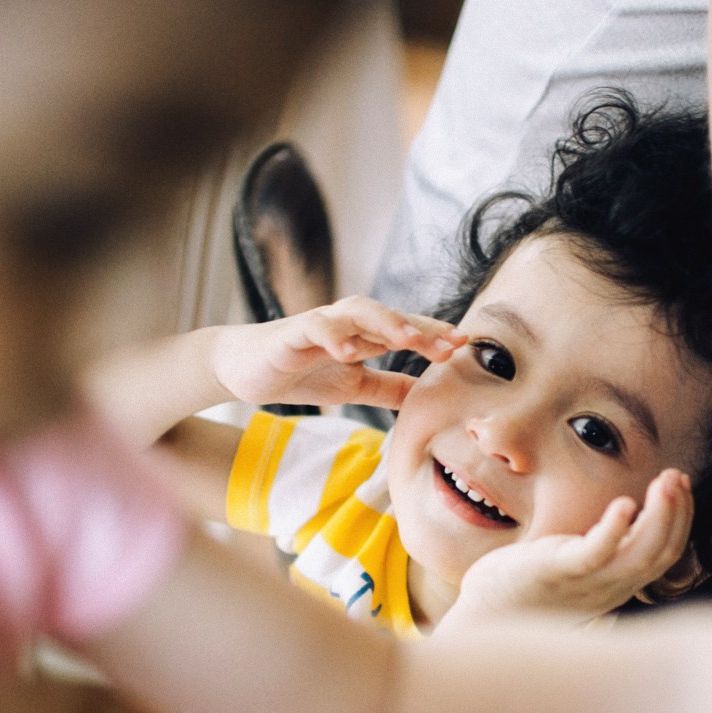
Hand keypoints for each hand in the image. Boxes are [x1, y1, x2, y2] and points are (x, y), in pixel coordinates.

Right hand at [209, 297, 461, 412]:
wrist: (244, 370)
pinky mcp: (291, 333)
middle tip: (451, 343)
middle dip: (422, 328)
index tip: (468, 347)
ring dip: (384, 322)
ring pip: (357, 313)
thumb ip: (389, 389)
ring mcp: (319, 325)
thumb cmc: (301, 371)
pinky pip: (315, 327)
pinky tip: (348, 351)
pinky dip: (332, 335)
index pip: (407, 332)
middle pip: (390, 317)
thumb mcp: (353, 386)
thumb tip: (428, 400)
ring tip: (408, 337)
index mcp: (364, 337)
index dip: (435, 337)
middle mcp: (347, 324)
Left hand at [446, 469, 694, 627]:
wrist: (485, 613)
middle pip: (661, 552)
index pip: (665, 552)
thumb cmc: (529, 584)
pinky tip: (625, 504)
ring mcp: (586, 582)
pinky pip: (595, 554)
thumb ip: (604, 548)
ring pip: (641, 554)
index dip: (680, 517)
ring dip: (660, 515)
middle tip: (677, 475)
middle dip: (677, 511)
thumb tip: (626, 518)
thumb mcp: (577, 565)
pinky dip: (614, 530)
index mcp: (618, 583)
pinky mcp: (558, 572)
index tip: (680, 483)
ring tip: (666, 481)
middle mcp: (610, 587)